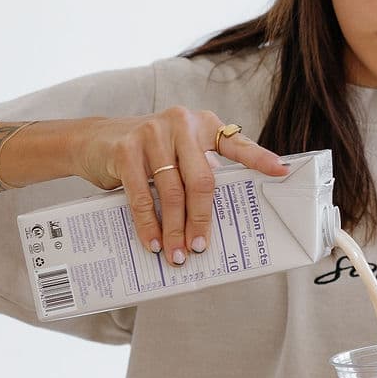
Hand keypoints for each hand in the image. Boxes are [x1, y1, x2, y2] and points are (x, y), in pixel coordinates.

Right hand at [71, 107, 288, 264]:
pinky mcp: (126, 149)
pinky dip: (148, 224)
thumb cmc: (147, 154)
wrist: (94, 140)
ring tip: (177, 254)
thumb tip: (216, 220)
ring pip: (172, 192)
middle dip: (201, 220)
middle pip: (202, 180)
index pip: (237, 143)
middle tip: (201, 248)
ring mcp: (152, 133)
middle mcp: (182, 124)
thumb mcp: (177, 154)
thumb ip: (198, 171)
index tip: (281, 171)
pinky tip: (153, 242)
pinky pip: (142, 195)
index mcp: (204, 125)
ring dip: (174, 229)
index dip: (260, 158)